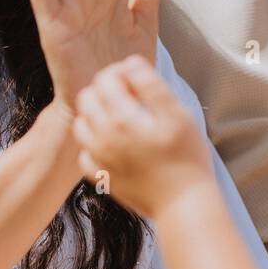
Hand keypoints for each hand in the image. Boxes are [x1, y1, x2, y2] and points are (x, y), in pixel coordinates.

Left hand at [72, 56, 213, 218]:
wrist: (184, 204)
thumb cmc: (187, 157)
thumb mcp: (177, 114)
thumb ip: (151, 85)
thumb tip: (130, 64)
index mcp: (122, 118)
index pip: (105, 80)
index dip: (120, 72)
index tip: (137, 79)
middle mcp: (103, 137)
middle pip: (87, 98)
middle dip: (105, 90)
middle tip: (129, 97)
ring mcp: (99, 159)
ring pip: (80, 125)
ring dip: (95, 114)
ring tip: (121, 118)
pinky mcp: (101, 177)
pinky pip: (84, 153)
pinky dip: (94, 144)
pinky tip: (114, 144)